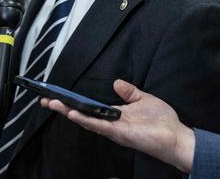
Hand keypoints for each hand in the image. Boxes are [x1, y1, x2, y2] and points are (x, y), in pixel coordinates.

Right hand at [42, 80, 194, 173]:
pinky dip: (84, 119)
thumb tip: (116, 82)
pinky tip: (72, 114)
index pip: (89, 107)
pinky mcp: (118, 133)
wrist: (175, 136)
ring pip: (85, 119)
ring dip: (68, 112)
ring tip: (52, 104)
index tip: (58, 95)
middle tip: (44, 100)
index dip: (74, 101)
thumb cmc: (162, 121)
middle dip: (63, 107)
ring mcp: (112, 129)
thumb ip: (129, 92)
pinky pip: (98, 125)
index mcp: (114, 115)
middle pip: (82, 114)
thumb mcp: (143, 99)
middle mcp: (109, 123)